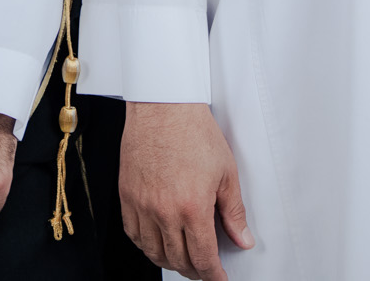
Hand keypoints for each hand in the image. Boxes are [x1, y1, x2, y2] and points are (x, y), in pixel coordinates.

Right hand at [119, 102, 253, 280]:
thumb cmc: (194, 131)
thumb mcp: (226, 172)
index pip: (203, 257)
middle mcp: (163, 211)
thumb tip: (242, 239)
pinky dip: (146, 245)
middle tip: (204, 269)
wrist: (163, 105)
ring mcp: (142, 205)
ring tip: (182, 259)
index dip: (213, 275)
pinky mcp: (126, 195)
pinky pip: (133, 234)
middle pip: (178, 259)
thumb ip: (234, 212)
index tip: (219, 280)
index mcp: (192, 207)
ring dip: (170, 261)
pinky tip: (156, 242)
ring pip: (153, 251)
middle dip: (194, 271)